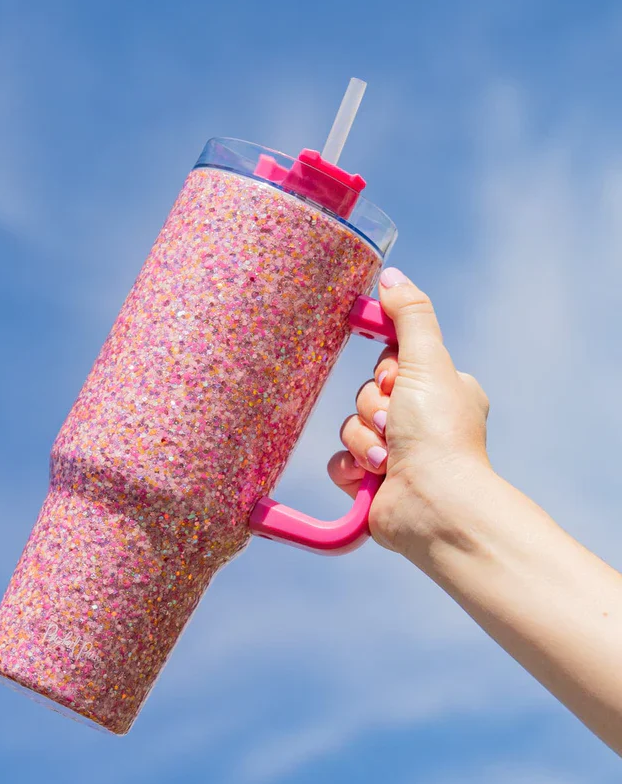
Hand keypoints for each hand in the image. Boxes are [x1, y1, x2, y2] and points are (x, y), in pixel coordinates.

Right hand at [328, 268, 493, 559]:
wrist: (434, 506)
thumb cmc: (439, 434)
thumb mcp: (428, 362)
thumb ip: (409, 316)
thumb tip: (390, 276)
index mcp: (441, 390)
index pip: (393, 359)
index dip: (386, 367)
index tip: (390, 374)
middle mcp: (421, 420)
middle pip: (368, 392)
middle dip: (374, 407)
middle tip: (397, 422)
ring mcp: (397, 452)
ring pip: (351, 425)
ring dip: (364, 439)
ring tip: (389, 457)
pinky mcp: (373, 482)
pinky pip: (341, 460)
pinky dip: (352, 467)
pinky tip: (371, 477)